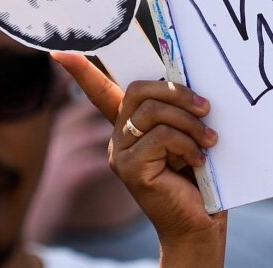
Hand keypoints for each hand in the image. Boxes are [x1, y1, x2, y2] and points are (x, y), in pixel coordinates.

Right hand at [52, 53, 226, 267]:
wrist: (201, 221)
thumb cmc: (200, 174)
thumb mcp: (190, 132)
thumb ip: (181, 109)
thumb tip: (191, 84)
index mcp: (131, 124)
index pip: (102, 91)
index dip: (82, 71)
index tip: (62, 51)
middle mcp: (119, 136)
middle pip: (139, 90)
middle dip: (177, 93)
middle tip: (206, 108)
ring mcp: (120, 153)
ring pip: (153, 112)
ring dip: (190, 122)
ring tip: (209, 140)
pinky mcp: (129, 169)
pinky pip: (160, 136)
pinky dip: (187, 143)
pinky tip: (198, 160)